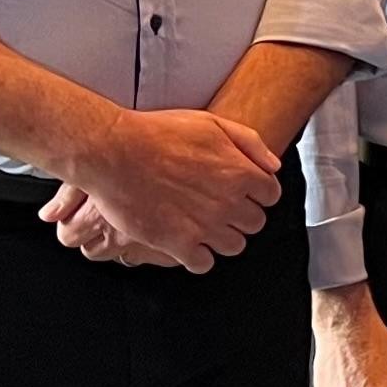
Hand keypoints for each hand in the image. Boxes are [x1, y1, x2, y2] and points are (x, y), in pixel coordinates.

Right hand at [60, 107, 279, 271]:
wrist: (113, 151)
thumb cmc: (158, 133)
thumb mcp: (211, 122)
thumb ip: (250, 143)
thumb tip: (273, 167)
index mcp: (240, 173)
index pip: (270, 196)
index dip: (257, 192)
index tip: (242, 191)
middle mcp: (228, 203)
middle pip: (254, 223)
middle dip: (241, 215)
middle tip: (220, 206)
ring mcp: (205, 226)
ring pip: (234, 246)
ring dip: (222, 237)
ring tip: (204, 224)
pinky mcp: (178, 244)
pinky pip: (204, 264)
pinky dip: (198, 256)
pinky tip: (187, 242)